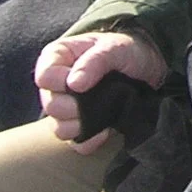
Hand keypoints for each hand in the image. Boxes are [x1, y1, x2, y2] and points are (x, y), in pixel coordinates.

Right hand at [35, 32, 167, 148]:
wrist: (147, 68)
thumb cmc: (127, 51)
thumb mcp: (115, 47)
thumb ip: (94, 61)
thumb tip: (74, 84)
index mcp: (58, 58)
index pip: (44, 77)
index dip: (60, 82)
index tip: (81, 82)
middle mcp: (57, 85)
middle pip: (51, 106)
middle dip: (74, 106)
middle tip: (96, 98)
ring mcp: (67, 108)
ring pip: (60, 129)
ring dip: (81, 125)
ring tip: (102, 113)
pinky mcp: (81, 127)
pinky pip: (78, 144)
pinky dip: (92, 139)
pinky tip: (107, 128)